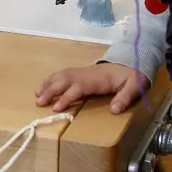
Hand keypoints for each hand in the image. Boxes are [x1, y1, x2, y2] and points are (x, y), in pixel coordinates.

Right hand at [36, 63, 150, 114]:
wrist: (133, 61)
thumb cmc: (133, 76)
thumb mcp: (135, 86)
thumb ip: (125, 97)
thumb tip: (115, 110)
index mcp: (99, 79)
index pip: (79, 87)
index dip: (67, 97)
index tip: (56, 108)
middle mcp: (87, 73)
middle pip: (65, 79)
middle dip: (51, 90)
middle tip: (39, 102)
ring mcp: (83, 71)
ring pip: (62, 75)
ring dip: (48, 84)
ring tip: (36, 96)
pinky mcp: (81, 72)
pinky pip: (63, 74)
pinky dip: (51, 79)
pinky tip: (43, 86)